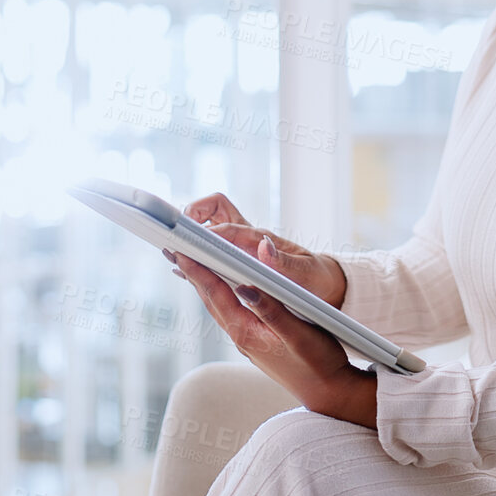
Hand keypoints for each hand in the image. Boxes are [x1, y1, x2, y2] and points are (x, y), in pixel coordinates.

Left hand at [166, 250, 377, 427]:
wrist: (329, 393)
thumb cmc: (319, 363)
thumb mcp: (299, 334)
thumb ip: (272, 310)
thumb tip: (245, 287)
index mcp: (247, 333)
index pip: (216, 295)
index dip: (197, 271)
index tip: (181, 250)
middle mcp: (242, 337)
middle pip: (210, 300)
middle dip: (193, 274)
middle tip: (176, 249)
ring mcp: (247, 341)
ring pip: (219, 307)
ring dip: (204, 285)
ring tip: (191, 264)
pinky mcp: (256, 342)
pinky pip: (231, 313)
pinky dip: (221, 296)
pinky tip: (223, 289)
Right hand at [182, 192, 347, 307]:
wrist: (325, 286)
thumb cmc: (317, 278)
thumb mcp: (307, 274)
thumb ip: (286, 263)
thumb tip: (264, 246)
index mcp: (262, 238)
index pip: (229, 227)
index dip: (208, 233)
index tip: (191, 241)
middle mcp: (249, 238)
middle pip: (215, 209)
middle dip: (194, 214)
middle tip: (178, 234)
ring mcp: (242, 247)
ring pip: (210, 227)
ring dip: (191, 232)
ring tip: (170, 248)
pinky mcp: (239, 261)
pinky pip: (213, 250)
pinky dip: (196, 255)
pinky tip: (181, 268)